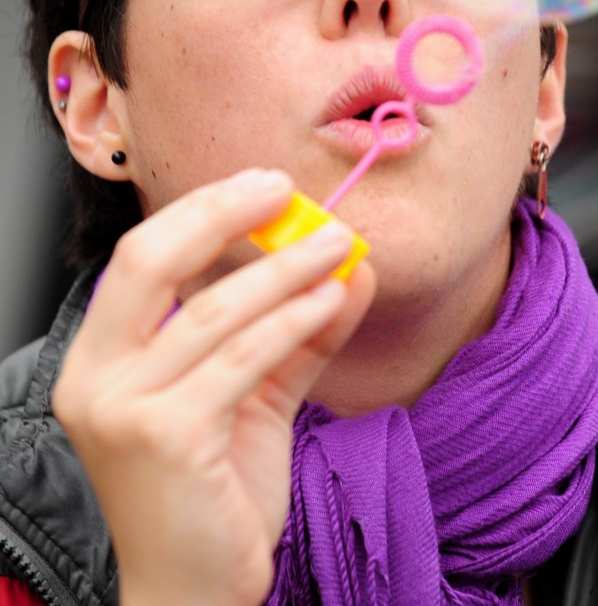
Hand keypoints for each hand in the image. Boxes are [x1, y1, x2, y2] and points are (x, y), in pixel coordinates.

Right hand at [52, 169, 375, 605]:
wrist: (195, 592)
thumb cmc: (215, 490)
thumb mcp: (256, 394)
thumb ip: (296, 329)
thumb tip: (348, 263)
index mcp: (101, 356)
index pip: (143, 256)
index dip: (202, 211)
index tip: (262, 186)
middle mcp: (95, 376)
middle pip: (152, 261)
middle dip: (222, 214)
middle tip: (286, 190)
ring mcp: (124, 408)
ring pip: (212, 311)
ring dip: (284, 267)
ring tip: (337, 244)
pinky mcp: (167, 439)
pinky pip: (242, 358)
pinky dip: (291, 320)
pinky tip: (330, 298)